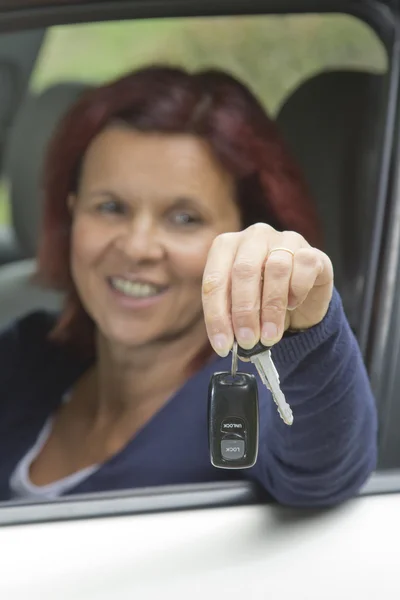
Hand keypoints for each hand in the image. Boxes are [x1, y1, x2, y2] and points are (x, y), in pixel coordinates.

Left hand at [202, 223, 333, 356]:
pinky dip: (297, 290)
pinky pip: (304, 266)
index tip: (223, 345)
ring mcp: (284, 239)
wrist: (301, 302)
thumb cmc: (262, 301)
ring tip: (269, 335)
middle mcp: (253, 236)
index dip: (217, 316)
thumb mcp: (240, 309)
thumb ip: (231, 318)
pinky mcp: (312, 251)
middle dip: (244, 312)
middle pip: (243, 271)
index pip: (214, 280)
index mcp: (226, 246)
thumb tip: (227, 342)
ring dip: (271, 308)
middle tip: (247, 341)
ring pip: (276, 268)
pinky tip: (293, 305)